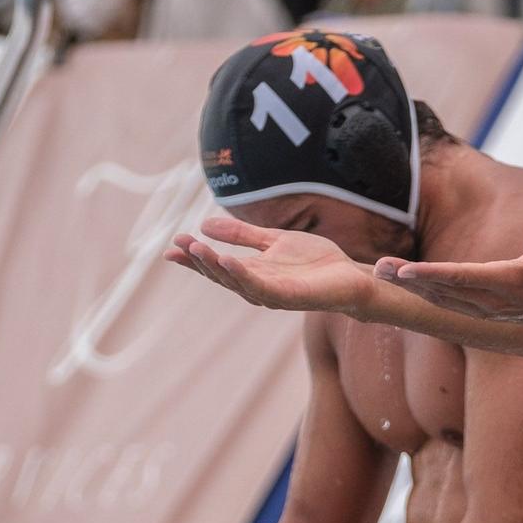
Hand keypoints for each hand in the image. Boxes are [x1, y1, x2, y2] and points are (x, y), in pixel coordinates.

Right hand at [166, 215, 376, 313]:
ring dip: (215, 266)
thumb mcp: (273, 240)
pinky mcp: (290, 297)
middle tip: (179, 244)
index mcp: (252, 273)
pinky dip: (243, 275)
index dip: (194, 258)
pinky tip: (229, 261)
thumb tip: (205, 225)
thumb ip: (242, 234)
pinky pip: (261, 287)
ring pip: (236, 282)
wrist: (350, 275)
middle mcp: (257, 288)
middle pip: (221, 275)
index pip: (217, 266)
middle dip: (199, 261)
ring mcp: (272, 295)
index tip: (172, 246)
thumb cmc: (315, 262)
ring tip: (197, 249)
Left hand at [375, 224, 522, 322]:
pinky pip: (448, 305)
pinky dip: (424, 295)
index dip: (431, 273)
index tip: (404, 269)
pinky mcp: (485, 313)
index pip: (462, 277)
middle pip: (442, 290)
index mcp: (508, 284)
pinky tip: (405, 285)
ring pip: (441, 299)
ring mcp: (487, 311)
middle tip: (377, 269)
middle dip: (408, 280)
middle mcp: (493, 302)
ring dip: (410, 288)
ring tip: (380, 273)